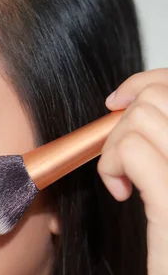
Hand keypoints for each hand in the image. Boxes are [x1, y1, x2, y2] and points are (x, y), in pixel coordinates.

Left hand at [97, 68, 167, 274]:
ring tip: (121, 181)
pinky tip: (119, 192)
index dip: (146, 82)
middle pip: (160, 97)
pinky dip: (112, 164)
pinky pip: (132, 150)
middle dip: (123, 120)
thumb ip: (162, 157)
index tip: (116, 102)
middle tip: (115, 155)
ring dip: (114, 147)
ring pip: (142, 118)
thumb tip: (135, 114)